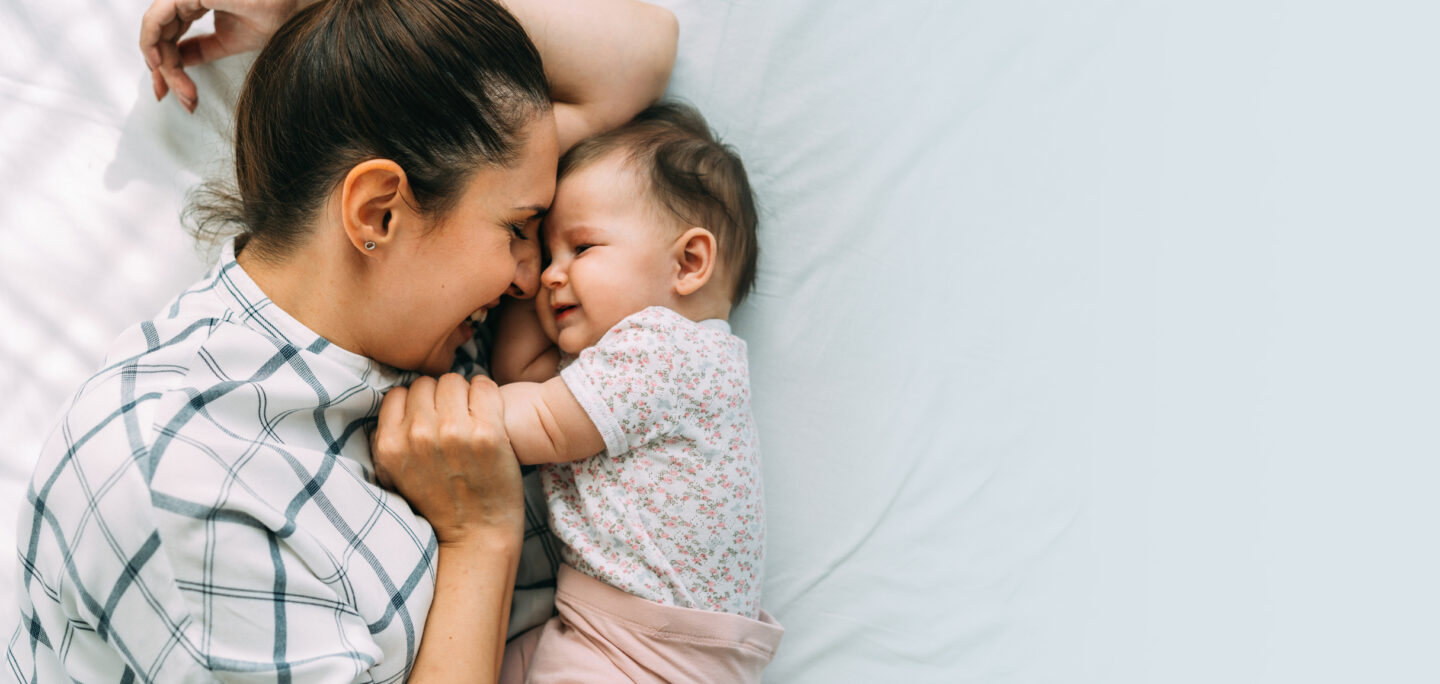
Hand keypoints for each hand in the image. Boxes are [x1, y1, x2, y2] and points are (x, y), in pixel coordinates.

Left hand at [140, 0, 303, 111]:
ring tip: (170, 88)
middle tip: (168, 96)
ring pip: (154, 31)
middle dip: (161, 71)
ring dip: (160, 64)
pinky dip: (150, 41)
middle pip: (159, 36)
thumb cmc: (271, 14)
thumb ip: (201, 49)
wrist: (292, 4)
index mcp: (196, 3)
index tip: (174, 93)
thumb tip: (178, 62)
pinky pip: (156, 20)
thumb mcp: (230, 40)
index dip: (167, 64)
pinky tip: (158, 63)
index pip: (169, 34)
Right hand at [372, 374, 524, 544]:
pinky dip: (487, 394)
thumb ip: (387, 437)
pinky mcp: (487, 433)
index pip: (400, 393)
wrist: (475, 536)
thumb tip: (396, 400)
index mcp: (390, 444)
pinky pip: (484, 385)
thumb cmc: (437, 504)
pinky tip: (489, 413)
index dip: (417, 403)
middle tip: (454, 418)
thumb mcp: (393, 474)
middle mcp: (418, 435)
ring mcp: (454, 432)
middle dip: (440, 397)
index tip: (431, 418)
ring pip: (454, 381)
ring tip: (471, 416)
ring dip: (464, 394)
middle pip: (427, 383)